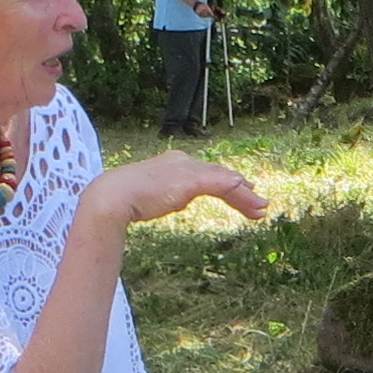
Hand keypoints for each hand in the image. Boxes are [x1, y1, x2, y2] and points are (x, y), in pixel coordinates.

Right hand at [83, 152, 266, 227]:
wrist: (113, 196)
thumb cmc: (125, 199)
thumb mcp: (155, 197)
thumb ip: (171, 195)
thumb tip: (181, 200)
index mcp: (175, 163)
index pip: (208, 173)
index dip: (228, 183)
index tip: (243, 192)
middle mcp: (183, 162)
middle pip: (220, 176)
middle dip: (242, 194)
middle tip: (260, 206)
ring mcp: (186, 169)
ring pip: (223, 181)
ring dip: (243, 197)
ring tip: (260, 210)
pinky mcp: (188, 179)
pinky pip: (216, 182)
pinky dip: (231, 186)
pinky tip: (244, 189)